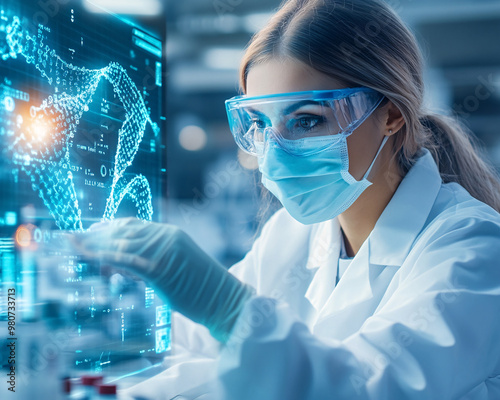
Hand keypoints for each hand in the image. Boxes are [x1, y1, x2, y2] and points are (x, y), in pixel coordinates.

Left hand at [74, 218, 253, 342]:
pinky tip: (90, 256)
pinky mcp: (160, 269)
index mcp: (171, 234)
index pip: (133, 225)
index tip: (90, 231)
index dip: (108, 226)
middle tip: (74, 237)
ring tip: (75, 245)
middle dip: (96, 234)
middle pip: (124, 231)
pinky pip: (127, 260)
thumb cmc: (202, 288)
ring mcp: (164, 251)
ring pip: (122, 243)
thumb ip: (154, 260)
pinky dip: (105, 256)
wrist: (223, 299)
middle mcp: (166, 236)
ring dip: (95, 244)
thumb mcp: (177, 267)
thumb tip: (128, 264)